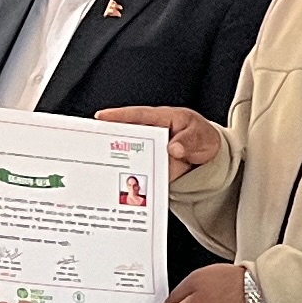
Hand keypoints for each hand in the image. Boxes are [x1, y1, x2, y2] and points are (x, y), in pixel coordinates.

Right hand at [98, 105, 224, 181]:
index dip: (118, 116)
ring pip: (128, 154)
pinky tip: (121, 187)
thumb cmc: (202, 137)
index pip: (137, 115)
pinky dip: (130, 179)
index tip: (101, 117)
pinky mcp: (151, 167)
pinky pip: (138, 172)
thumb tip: (173, 148)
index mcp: (161, 119)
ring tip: (100, 167)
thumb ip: (188, 141)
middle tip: (90, 144)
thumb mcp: (200, 135)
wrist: (211, 157)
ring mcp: (149, 151)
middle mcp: (150, 134)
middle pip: (125, 135)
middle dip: (107, 138)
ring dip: (115, 161)